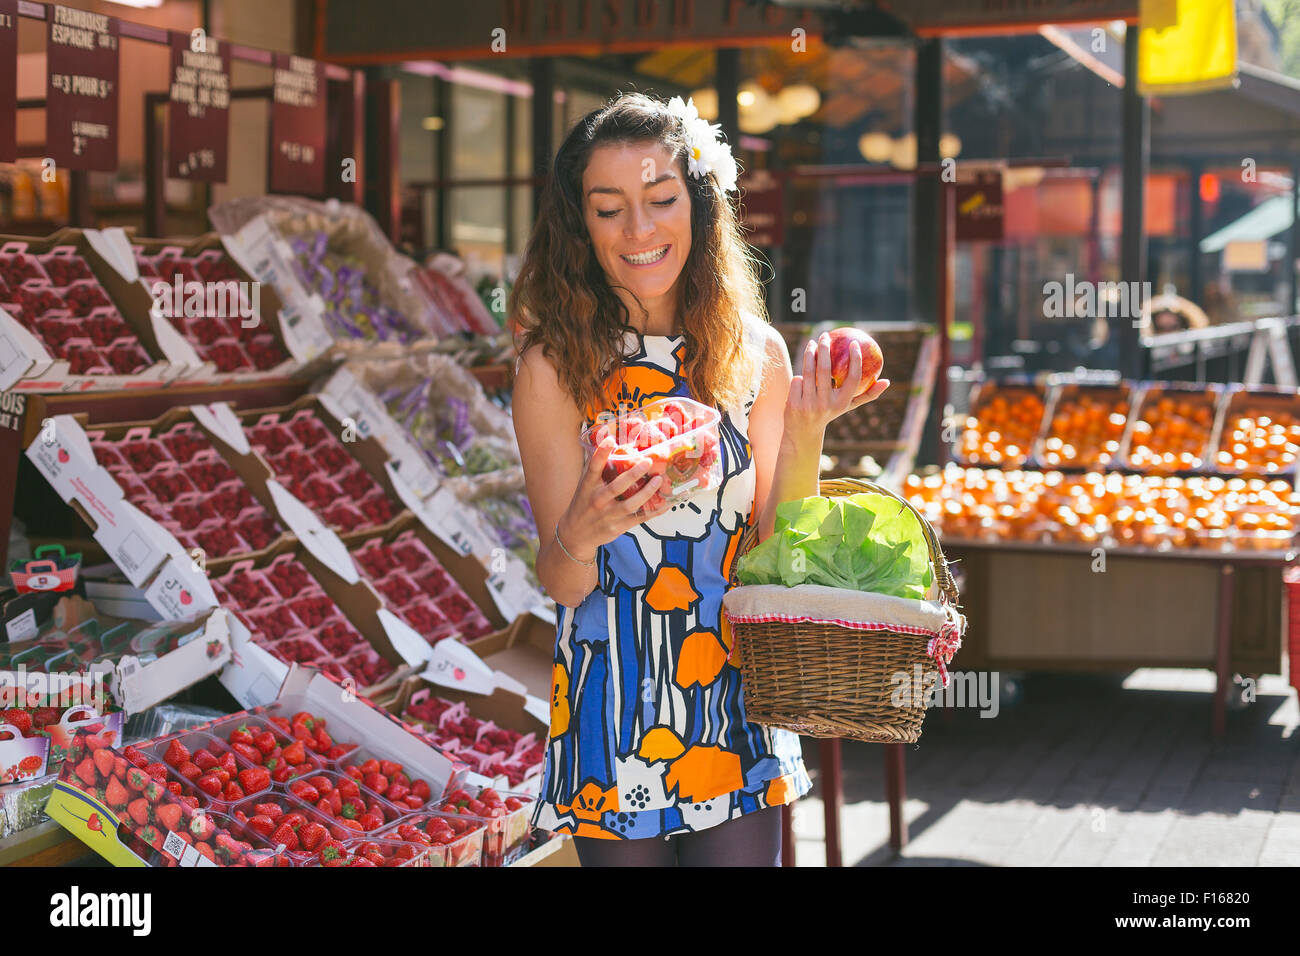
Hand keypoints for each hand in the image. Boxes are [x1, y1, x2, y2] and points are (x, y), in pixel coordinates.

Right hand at [556, 437, 673, 556]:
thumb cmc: (584, 505)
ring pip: (630, 504)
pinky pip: (640, 518)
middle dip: (633, 474)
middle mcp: (598, 500)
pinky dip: (655, 510)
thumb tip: (613, 445)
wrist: (576, 535)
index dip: (601, 453)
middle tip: (648, 461)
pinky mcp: (619, 527)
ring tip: (658, 480)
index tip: (611, 439)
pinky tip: (666, 502)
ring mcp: (609, 515)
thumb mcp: (584, 487)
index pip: (593, 468)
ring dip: (647, 492)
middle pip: (616, 487)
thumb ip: (597, 470)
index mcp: (587, 487)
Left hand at [785, 332, 889, 442]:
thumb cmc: (830, 412)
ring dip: (809, 354)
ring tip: (812, 342)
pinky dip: (800, 375)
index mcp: (842, 403)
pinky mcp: (794, 404)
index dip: (856, 360)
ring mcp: (809, 405)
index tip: (854, 343)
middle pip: (825, 370)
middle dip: (825, 348)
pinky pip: (797, 380)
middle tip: (825, 336)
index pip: (853, 378)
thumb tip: (887, 381)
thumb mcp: (847, 406)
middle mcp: (826, 404)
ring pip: (808, 372)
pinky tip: (802, 372)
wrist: (804, 432)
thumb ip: (867, 394)